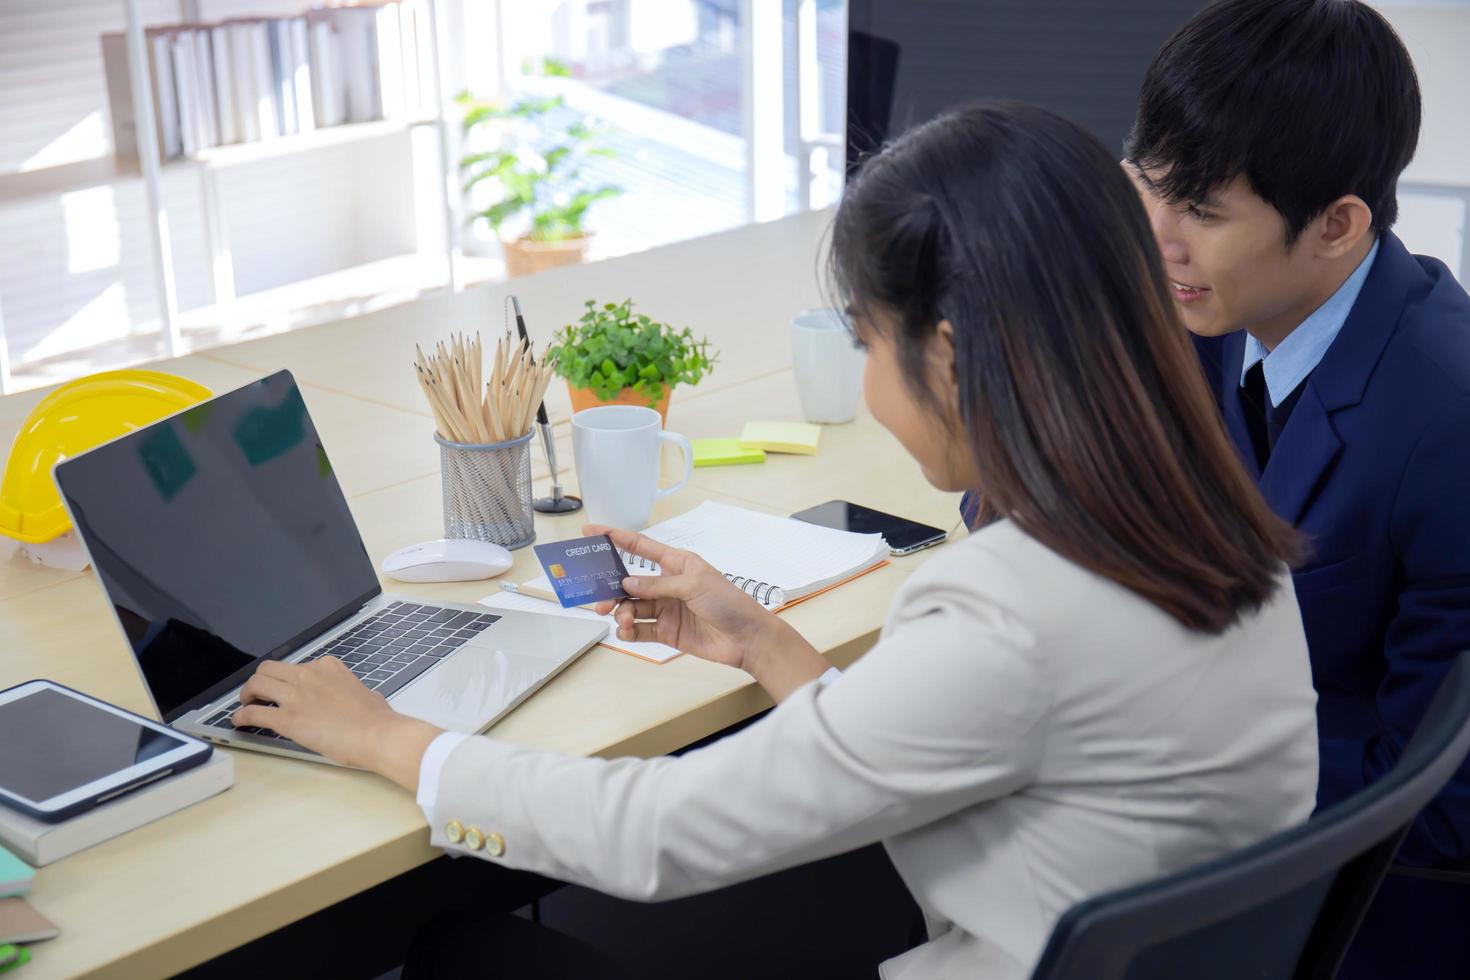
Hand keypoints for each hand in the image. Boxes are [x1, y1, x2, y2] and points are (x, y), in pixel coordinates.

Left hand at [234, 658, 442, 791]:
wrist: (376, 734)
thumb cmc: (377, 719)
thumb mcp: (370, 694)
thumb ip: (358, 692)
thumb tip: (365, 698)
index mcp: (329, 667)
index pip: (299, 666)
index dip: (289, 678)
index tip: (288, 688)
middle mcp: (308, 676)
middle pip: (269, 668)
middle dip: (260, 679)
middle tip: (258, 692)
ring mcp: (295, 697)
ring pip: (257, 684)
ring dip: (247, 693)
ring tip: (246, 703)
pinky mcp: (286, 720)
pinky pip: (254, 712)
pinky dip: (241, 716)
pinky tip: (239, 721)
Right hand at [587, 524, 829, 700]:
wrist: (747, 638)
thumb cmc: (728, 602)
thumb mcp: (694, 585)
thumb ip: (658, 584)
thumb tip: (626, 582)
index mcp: (676, 563)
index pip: (639, 547)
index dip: (615, 538)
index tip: (590, 532)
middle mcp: (667, 584)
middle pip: (629, 583)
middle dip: (611, 590)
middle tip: (600, 602)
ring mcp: (666, 609)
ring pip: (632, 608)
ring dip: (622, 614)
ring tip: (625, 621)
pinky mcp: (667, 632)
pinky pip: (640, 630)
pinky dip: (629, 632)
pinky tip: (628, 633)